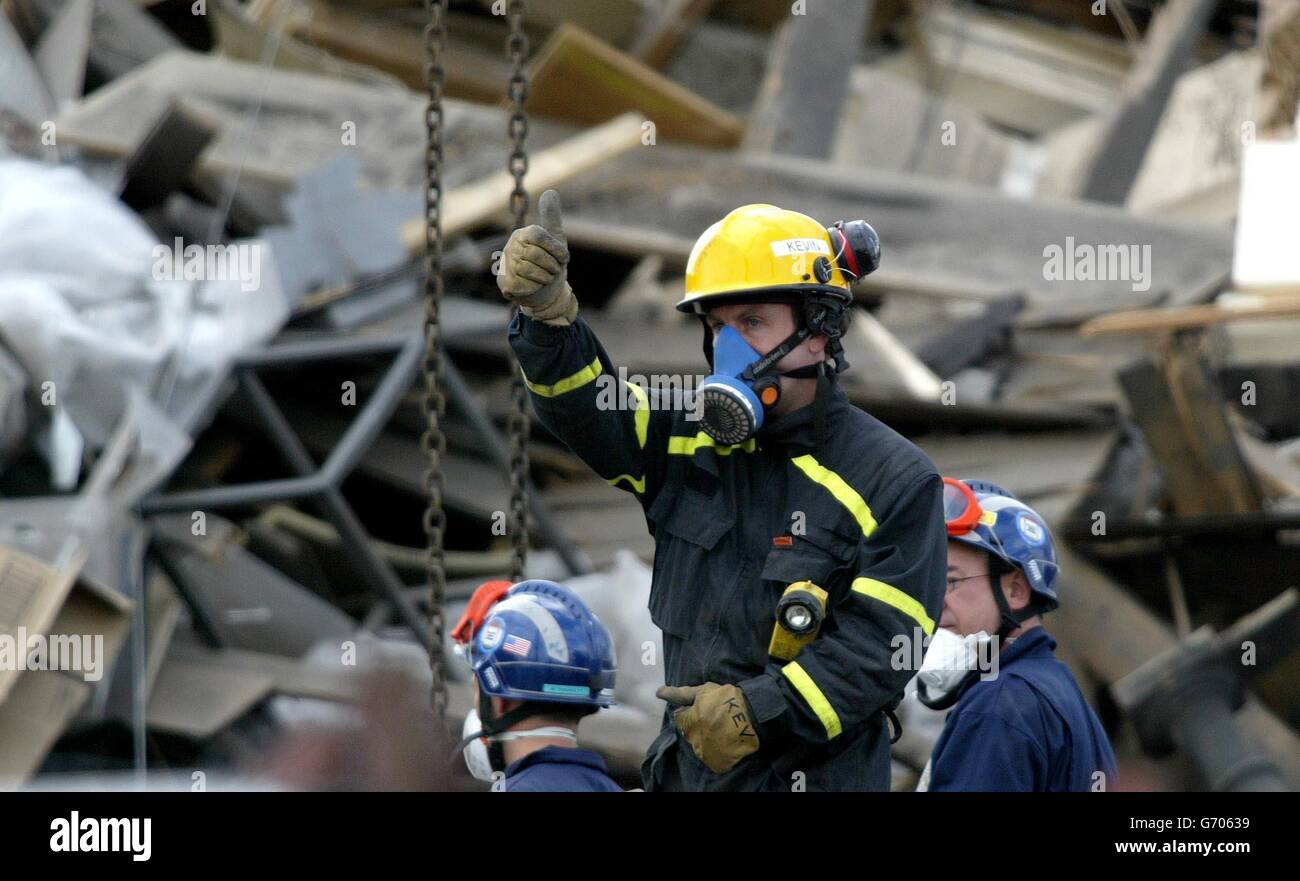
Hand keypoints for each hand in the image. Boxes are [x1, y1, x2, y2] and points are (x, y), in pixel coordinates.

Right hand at [496, 189, 577, 325]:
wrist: (544, 291)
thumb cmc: (549, 262)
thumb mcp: (555, 238)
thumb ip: (551, 216)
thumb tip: (550, 191)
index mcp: (522, 234)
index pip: (539, 235)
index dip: (556, 248)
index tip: (564, 258)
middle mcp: (511, 247)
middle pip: (537, 255)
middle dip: (553, 266)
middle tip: (555, 270)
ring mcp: (506, 266)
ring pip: (531, 270)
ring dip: (546, 277)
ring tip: (547, 277)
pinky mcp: (506, 283)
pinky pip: (526, 284)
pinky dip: (537, 287)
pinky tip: (536, 286)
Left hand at [657, 682, 759, 773]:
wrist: (755, 715)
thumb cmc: (728, 698)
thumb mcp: (704, 691)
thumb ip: (680, 694)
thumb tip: (658, 692)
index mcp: (691, 720)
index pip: (680, 718)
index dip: (690, 711)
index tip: (704, 707)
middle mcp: (696, 738)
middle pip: (688, 732)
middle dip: (696, 725)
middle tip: (714, 716)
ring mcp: (707, 752)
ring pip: (698, 745)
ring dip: (705, 738)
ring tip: (721, 727)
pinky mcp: (717, 762)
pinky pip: (709, 757)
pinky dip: (714, 750)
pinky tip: (724, 739)